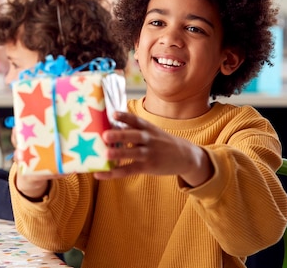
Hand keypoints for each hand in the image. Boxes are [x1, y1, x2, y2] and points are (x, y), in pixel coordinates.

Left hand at [94, 111, 212, 186]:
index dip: (125, 116)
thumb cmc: (161, 141)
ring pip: (133, 153)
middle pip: (134, 136)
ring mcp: (149, 154)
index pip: (136, 120)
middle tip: (105, 135)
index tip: (113, 113)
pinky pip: (129, 170)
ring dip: (119, 154)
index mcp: (148, 128)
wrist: (185, 156)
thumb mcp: (151, 131)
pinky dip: (114, 173)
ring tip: (105, 154)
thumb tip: (109, 126)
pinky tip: (100, 173)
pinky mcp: (147, 167)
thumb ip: (133, 128)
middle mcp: (148, 139)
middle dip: (120, 135)